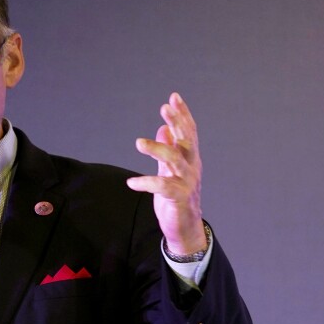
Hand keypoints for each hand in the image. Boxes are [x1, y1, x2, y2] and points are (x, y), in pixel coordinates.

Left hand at [127, 92, 206, 254]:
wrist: (184, 227)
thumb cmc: (176, 197)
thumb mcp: (170, 170)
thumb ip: (168, 150)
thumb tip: (163, 129)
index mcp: (190, 159)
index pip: (188, 132)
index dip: (183, 114)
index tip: (174, 97)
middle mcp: (192, 167)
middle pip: (187, 140)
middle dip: (177, 122)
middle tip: (164, 108)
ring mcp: (187, 182)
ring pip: (175, 160)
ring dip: (157, 149)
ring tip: (138, 142)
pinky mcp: (178, 198)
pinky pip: (163, 186)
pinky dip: (146, 182)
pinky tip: (131, 183)